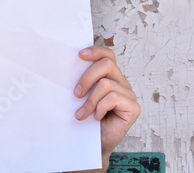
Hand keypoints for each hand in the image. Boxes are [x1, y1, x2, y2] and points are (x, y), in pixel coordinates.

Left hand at [72, 45, 140, 171]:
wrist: (91, 144)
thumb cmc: (84, 118)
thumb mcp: (79, 95)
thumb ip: (79, 81)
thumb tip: (63, 66)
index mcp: (109, 76)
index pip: (107, 54)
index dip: (95, 51)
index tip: (79, 55)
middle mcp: (121, 82)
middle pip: (107, 64)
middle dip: (87, 78)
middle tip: (75, 94)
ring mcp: (129, 94)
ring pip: (107, 84)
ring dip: (90, 100)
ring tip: (82, 113)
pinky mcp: (133, 107)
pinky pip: (114, 97)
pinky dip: (101, 107)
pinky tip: (97, 117)